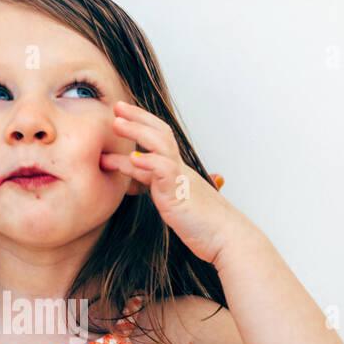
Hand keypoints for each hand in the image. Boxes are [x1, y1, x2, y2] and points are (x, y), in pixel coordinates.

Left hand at [100, 100, 236, 264]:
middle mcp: (178, 169)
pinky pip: (164, 171)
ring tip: (117, 124)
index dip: (141, 123)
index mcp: (176, 169)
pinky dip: (148, 162)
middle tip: (116, 106)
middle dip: (137, 117)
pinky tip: (133, 158)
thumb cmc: (203, 223)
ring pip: (160, 145)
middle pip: (159, 132)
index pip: (159, 138)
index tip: (122, 113)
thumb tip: (147, 180)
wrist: (226, 237)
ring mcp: (179, 179)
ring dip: (137, 131)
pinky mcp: (178, 194)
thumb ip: (160, 186)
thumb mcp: (175, 199)